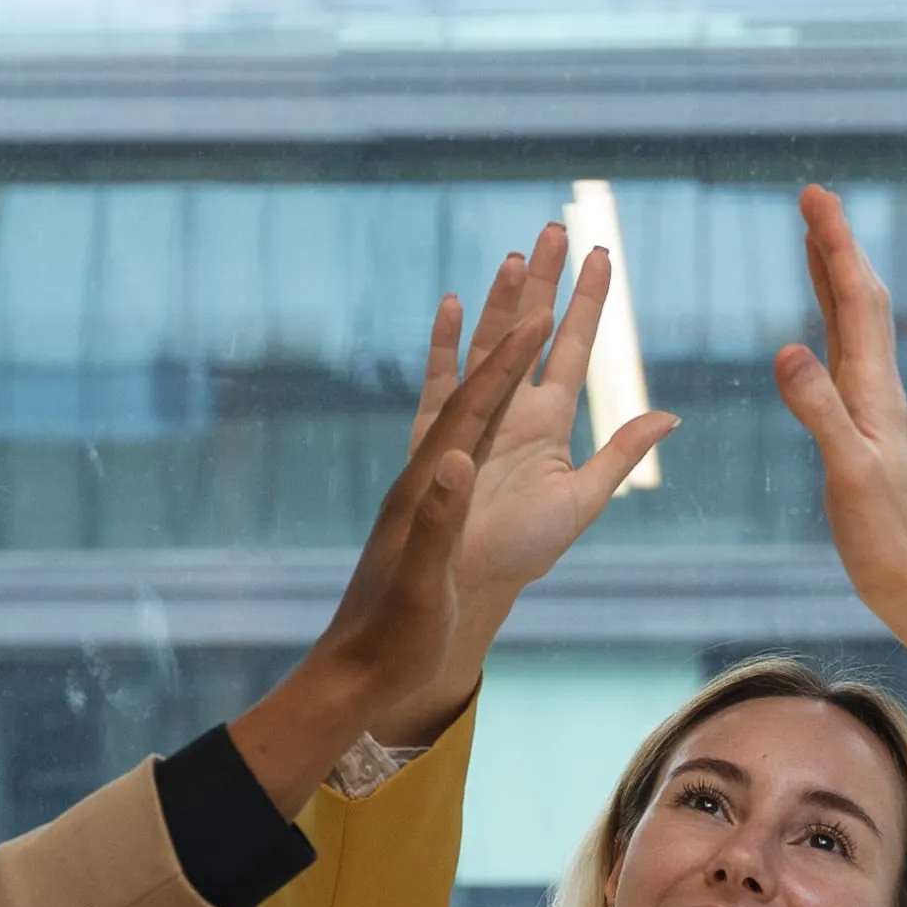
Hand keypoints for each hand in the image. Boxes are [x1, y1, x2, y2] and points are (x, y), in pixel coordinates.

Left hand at [227, 227, 570, 811]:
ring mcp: (427, 470)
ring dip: (496, 320)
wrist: (359, 662)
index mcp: (432, 480)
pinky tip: (459, 332)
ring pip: (468, 376)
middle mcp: (429, 461)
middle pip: (477, 366)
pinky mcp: (425, 486)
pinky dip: (455, 362)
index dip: (511, 355)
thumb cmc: (399, 631)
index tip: (546, 308)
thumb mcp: (424, 583)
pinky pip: (445, 410)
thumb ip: (439, 519)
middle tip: (542, 243)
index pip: (477, 401)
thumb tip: (455, 460)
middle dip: (514, 307)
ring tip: (515, 263)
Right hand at [405, 237, 673, 689]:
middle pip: (528, 330)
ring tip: (515, 256)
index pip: (571, 348)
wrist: (461, 592)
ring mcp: (469, 418)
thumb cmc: (519, 554)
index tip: (601, 255)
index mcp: (547, 423)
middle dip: (543, 280)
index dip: (587, 303)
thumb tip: (671, 413)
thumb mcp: (582, 502)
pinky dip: (446, 345)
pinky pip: (437, 382)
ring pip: (488, 345)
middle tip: (557, 226)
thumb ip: (620, 454)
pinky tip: (454, 304)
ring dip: (502, 301)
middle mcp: (509, 410)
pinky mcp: (431, 437)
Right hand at [772, 184, 906, 745]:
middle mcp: (877, 388)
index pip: (855, 298)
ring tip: (815, 241)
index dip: (835, 244)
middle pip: (858, 298)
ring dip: (834, 278)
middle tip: (813, 199)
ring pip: (852, 325)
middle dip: (835, 245)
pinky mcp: (862, 429)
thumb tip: (788, 349)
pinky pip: (843, 358)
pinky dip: (829, 325)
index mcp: (874, 389)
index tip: (815, 197)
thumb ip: (819, 411)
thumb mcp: (846, 472)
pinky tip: (817, 330)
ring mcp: (871, 407)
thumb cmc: (885, 536)